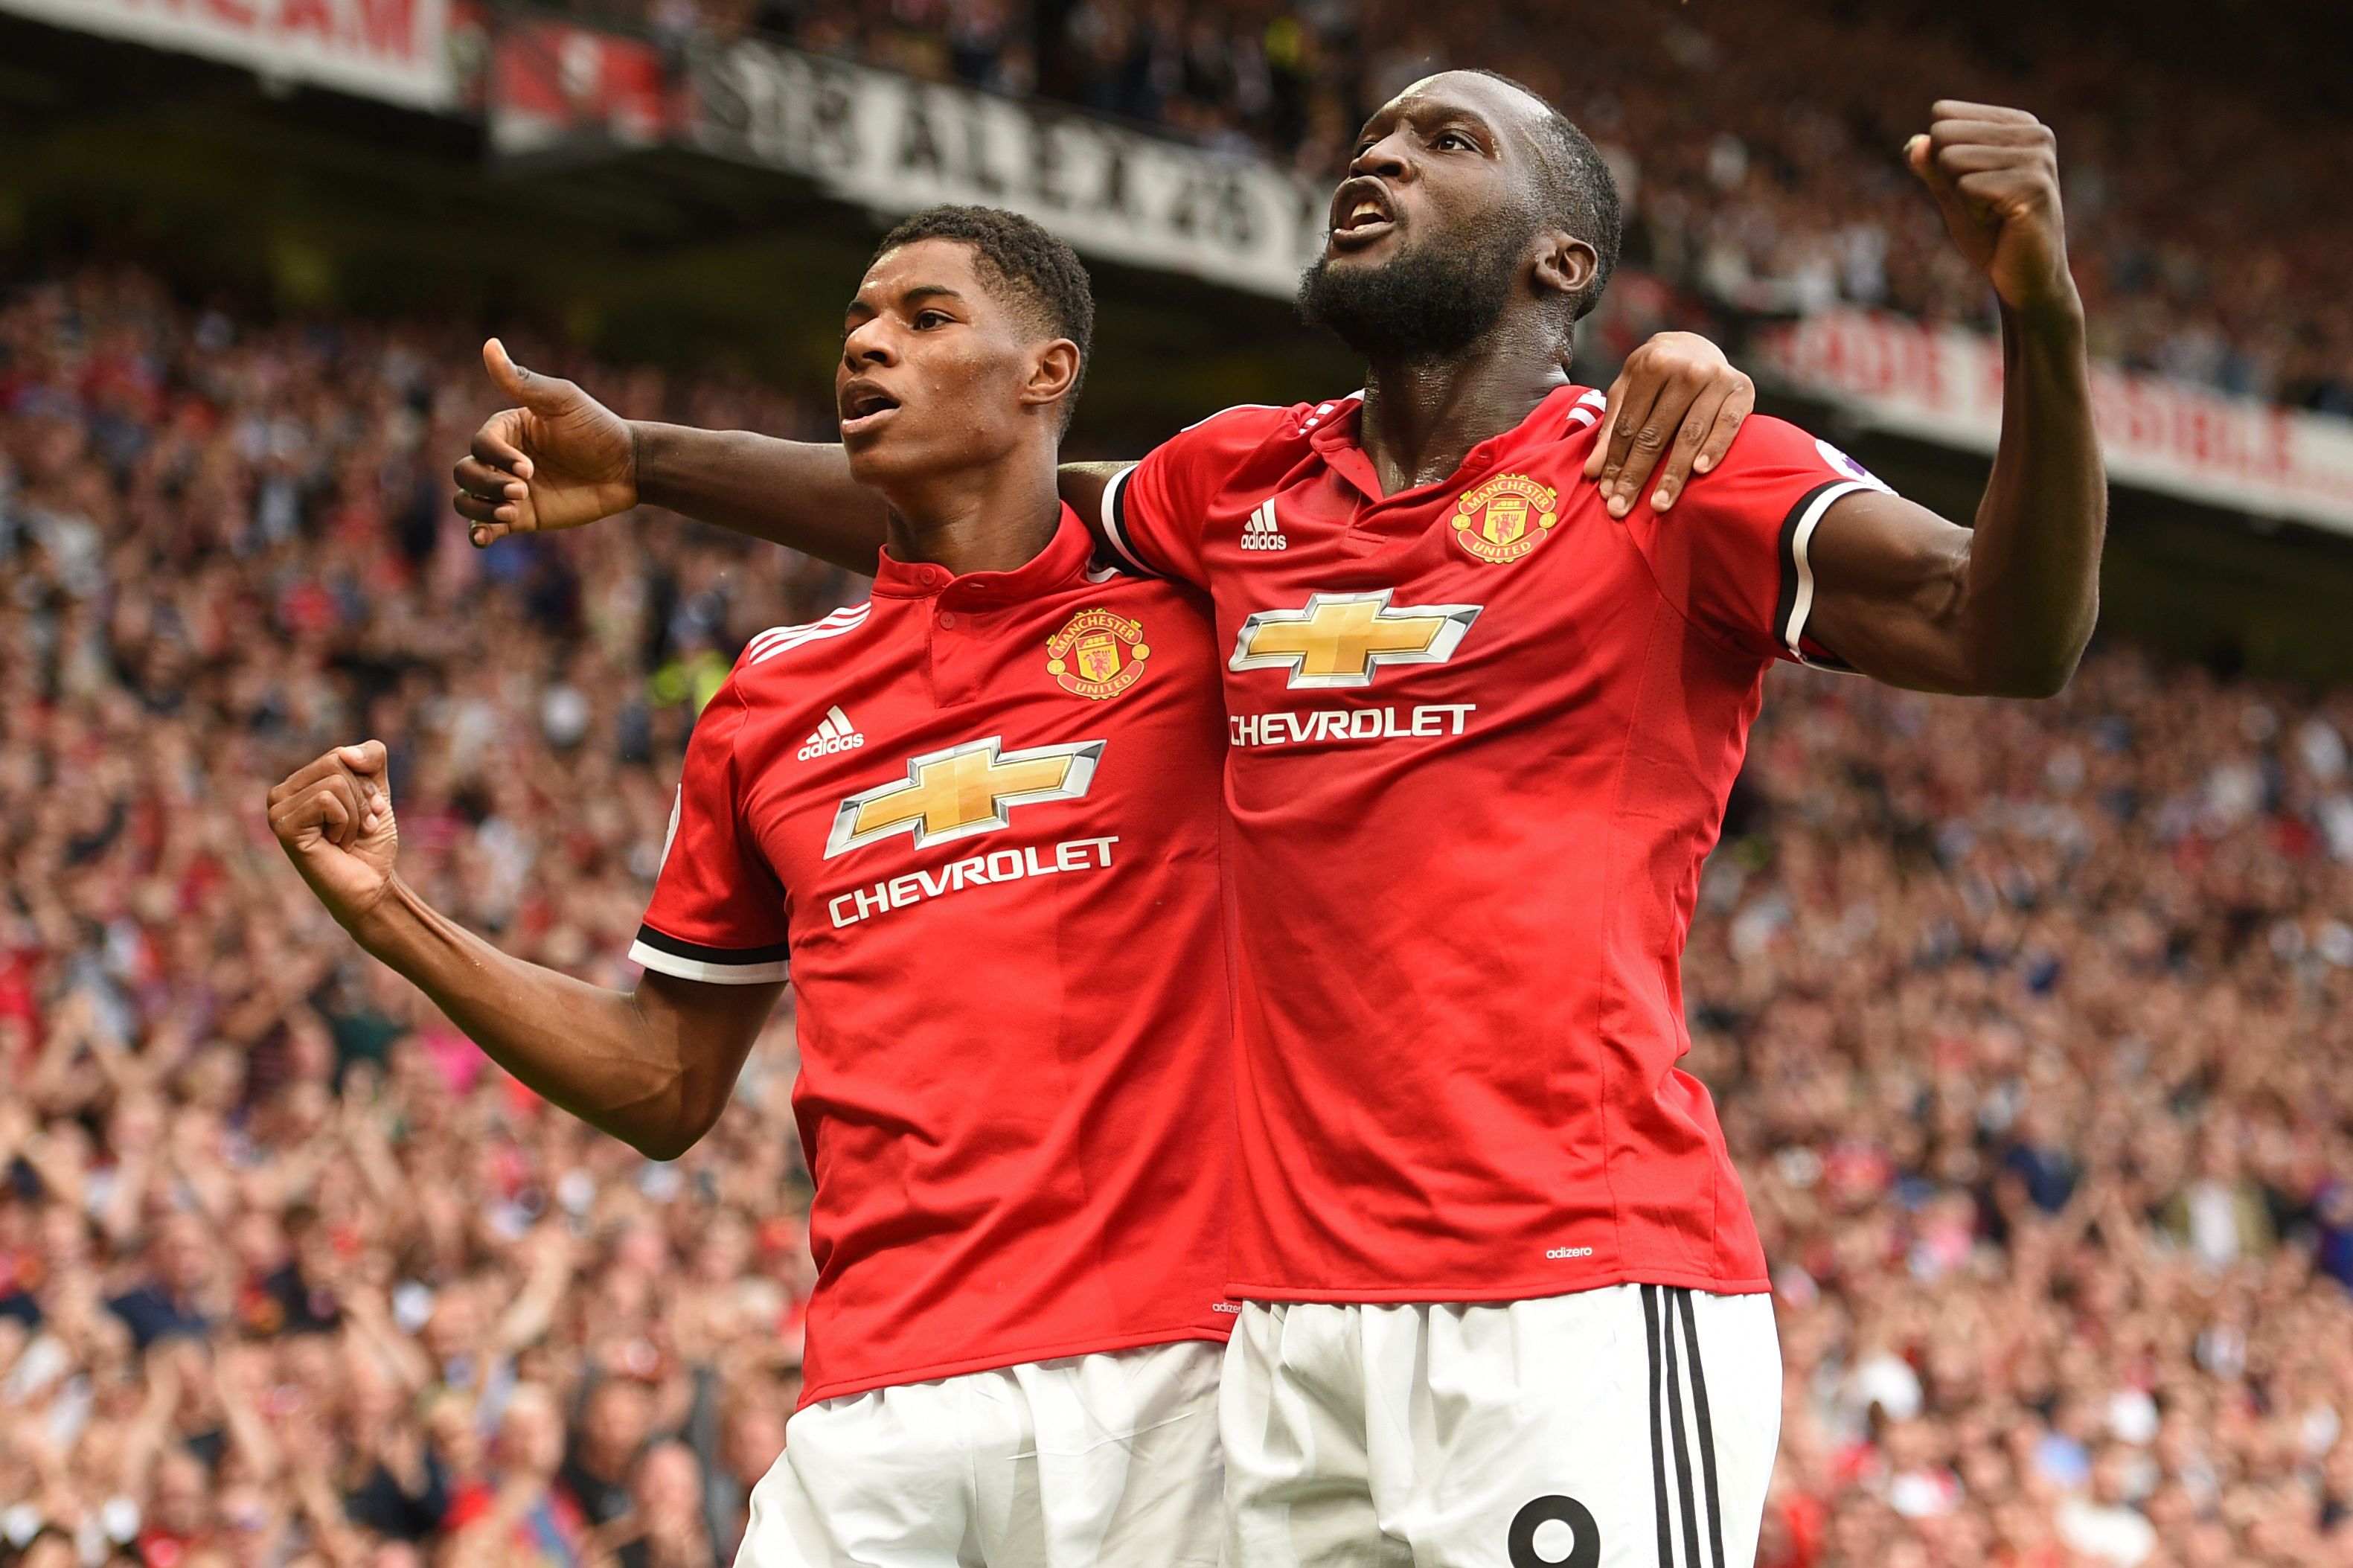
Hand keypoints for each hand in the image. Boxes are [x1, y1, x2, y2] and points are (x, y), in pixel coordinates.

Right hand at [268, 742, 399, 932]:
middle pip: (338, 763)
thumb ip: (370, 758)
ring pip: (335, 782)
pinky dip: (344, 823)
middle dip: (363, 797)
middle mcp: (281, 793)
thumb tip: (345, 753)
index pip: (342, 755)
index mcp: (300, 782)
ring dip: (355, 815)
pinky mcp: (283, 826)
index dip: (367, 784)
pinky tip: (335, 844)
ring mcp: (277, 810)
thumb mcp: (378, 790)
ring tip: (345, 838)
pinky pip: (325, 800)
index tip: (369, 812)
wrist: (371, 885)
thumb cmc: (370, 842)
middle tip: (358, 828)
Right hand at [453, 339, 638, 546]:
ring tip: (511, 513)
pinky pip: (486, 527)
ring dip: (480, 508)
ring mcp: (508, 490)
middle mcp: (501, 459)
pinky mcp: (521, 517)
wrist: (628, 469)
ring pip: (468, 500)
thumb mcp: (562, 401)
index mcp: (505, 430)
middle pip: (465, 472)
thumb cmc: (597, 429)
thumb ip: (522, 381)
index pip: (480, 444)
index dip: (498, 458)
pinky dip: (479, 533)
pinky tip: (486, 537)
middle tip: (523, 491)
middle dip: (487, 484)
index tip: (529, 468)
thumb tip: (489, 344)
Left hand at [1582, 332, 1755, 516]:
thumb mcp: (1628, 391)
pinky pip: (1727, 426)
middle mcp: (1685, 369)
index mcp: (1652, 364)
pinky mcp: (1742, 390)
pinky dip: (1714, 449)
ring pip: (1689, 435)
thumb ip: (1611, 429)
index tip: (1606, 494)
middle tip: (1621, 509)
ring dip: (1672, 474)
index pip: (1629, 425)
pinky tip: (1700, 472)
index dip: (1615, 461)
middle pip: (1655, 434)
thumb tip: (1592, 472)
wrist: (1697, 346)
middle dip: (1636, 475)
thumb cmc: (1655, 376)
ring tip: (1659, 505)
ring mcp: (1716, 379)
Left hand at [1905, 102, 2075, 317]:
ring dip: (1962, 197)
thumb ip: (1930, 165)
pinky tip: (2002, 222)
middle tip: (1983, 203)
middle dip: (1949, 178)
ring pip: (1951, 160)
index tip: (1975, 184)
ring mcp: (2037, 158)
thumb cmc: (1990, 233)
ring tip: (1994, 212)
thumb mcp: (1952, 192)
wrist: (2024, 279)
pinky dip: (1973, 213)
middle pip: (1943, 136)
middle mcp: (2035, 133)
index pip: (1942, 116)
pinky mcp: (2033, 186)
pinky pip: (1966, 187)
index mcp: (2018, 124)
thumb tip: (1913, 144)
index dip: (1941, 159)